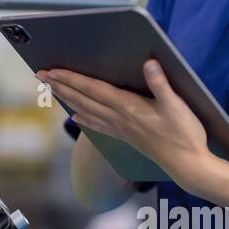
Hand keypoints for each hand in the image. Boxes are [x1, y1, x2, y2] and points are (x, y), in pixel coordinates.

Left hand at [39, 60, 211, 191]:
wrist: (188, 165)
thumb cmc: (185, 135)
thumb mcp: (177, 106)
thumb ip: (161, 84)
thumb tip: (149, 63)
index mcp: (128, 107)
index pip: (92, 89)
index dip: (71, 79)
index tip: (52, 71)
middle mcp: (119, 118)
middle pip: (82, 99)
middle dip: (60, 86)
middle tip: (40, 75)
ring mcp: (121, 129)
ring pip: (86, 111)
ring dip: (67, 98)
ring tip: (51, 90)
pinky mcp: (126, 137)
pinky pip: (98, 125)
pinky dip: (84, 119)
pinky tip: (76, 118)